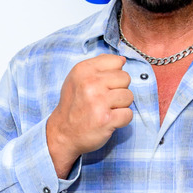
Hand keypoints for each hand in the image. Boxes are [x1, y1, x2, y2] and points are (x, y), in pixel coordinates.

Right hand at [46, 54, 132, 177]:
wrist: (63, 133)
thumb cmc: (74, 104)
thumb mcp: (78, 78)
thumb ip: (99, 65)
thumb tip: (122, 60)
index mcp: (83, 70)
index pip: (116, 61)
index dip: (114, 74)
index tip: (104, 85)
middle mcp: (90, 83)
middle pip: (126, 78)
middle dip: (119, 89)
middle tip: (105, 100)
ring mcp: (98, 101)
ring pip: (129, 96)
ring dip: (121, 105)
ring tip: (107, 110)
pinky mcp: (106, 119)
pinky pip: (129, 114)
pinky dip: (122, 119)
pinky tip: (109, 120)